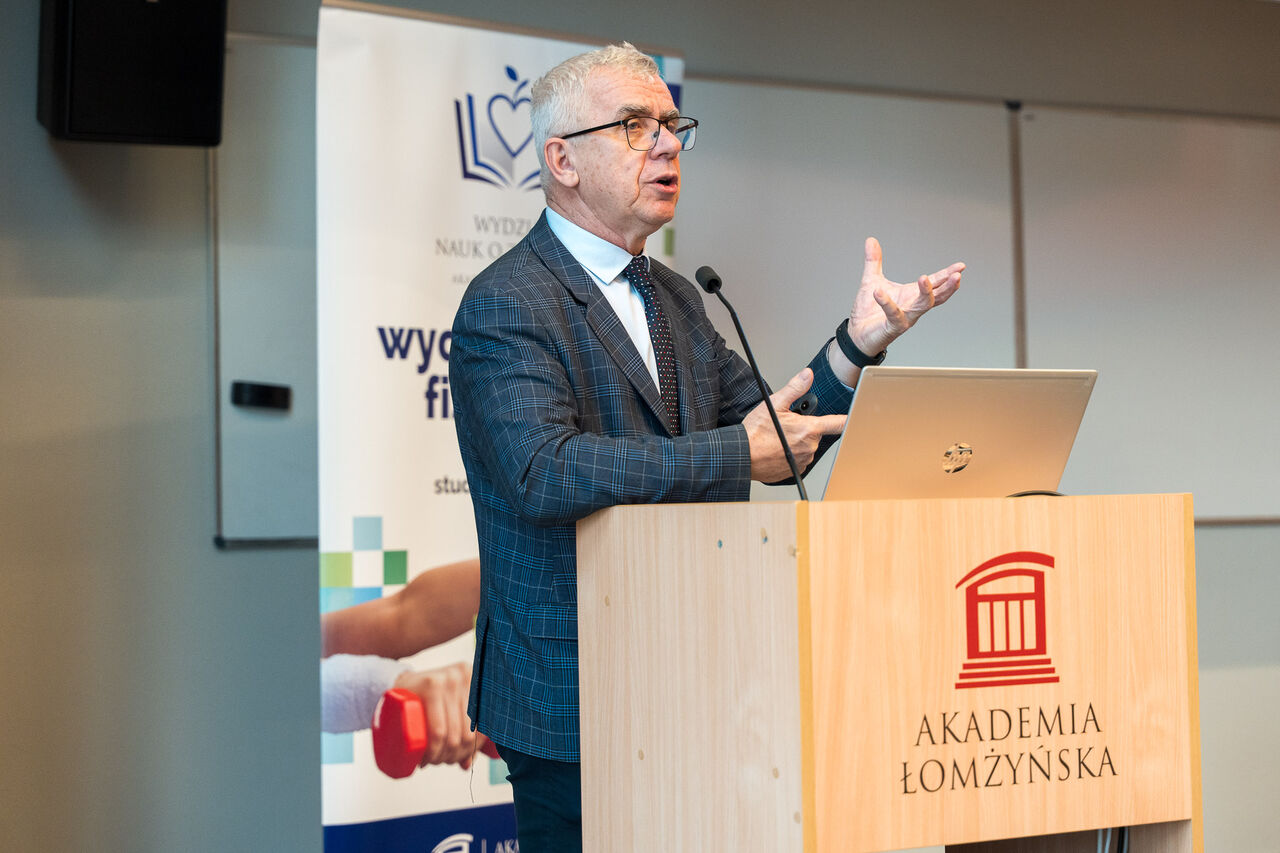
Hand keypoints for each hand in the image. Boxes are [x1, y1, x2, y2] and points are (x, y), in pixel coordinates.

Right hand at [392, 662, 480, 768]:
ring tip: (431, 760)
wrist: (400, 684)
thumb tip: (467, 764)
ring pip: (452, 734)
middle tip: (439, 761)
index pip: (482, 728)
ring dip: (441, 757)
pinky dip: (434, 750)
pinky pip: (438, 729)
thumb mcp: (451, 709)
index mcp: (478, 683)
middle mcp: (467, 678)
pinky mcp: (432, 685)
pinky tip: (426, 757)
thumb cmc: (428, 699)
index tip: (457, 760)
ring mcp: (450, 680)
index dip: (471, 750)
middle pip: (466, 734)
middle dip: (453, 756)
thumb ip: (464, 732)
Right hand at [743, 368, 846, 482]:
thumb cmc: (755, 432)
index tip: (854, 416)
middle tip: (787, 425)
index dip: (846, 418)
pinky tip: (778, 450)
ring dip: (797, 441)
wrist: (742, 456)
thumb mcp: (774, 404)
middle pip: (815, 433)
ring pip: (807, 446)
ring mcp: (803, 460)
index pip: (837, 423)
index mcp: (808, 429)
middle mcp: (809, 447)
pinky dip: (792, 454)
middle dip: (804, 428)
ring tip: (779, 439)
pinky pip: (800, 459)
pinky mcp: (796, 470)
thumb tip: (807, 375)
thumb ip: (794, 388)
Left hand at [847, 237, 963, 357]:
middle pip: (937, 297)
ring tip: (924, 278)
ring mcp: (905, 317)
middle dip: (947, 286)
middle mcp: (913, 306)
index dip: (948, 274)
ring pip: (922, 306)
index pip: (936, 283)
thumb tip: (871, 240)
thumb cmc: (869, 311)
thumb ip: (874, 261)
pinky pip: (894, 314)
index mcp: (912, 294)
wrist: (857, 334)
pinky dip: (887, 303)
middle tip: (956, 275)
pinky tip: (879, 292)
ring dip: (926, 293)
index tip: (961, 266)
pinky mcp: (893, 326)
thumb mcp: (872, 280)